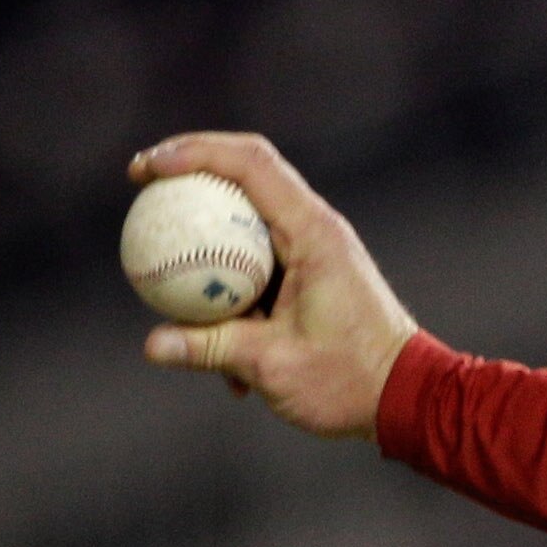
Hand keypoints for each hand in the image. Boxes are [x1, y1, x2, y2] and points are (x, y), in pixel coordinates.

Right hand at [127, 133, 420, 438]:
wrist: (406, 395)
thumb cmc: (351, 379)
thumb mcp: (273, 365)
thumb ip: (211, 348)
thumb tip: (152, 344)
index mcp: (314, 233)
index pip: (251, 164)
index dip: (195, 152)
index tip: (146, 169)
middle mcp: (317, 229)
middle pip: (246, 175)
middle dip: (191, 173)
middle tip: (140, 186)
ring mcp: (315, 249)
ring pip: (247, 220)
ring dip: (206, 235)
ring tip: (156, 253)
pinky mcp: (310, 273)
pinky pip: (256, 261)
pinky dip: (226, 281)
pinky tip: (201, 332)